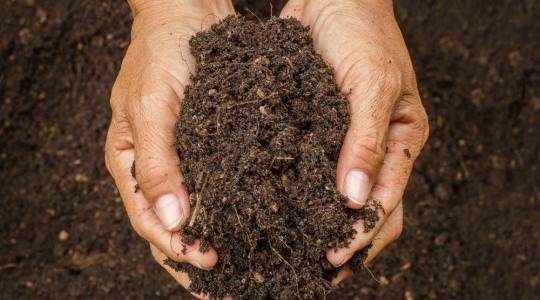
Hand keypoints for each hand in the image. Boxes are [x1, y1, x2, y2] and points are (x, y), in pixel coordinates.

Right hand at [104, 0, 234, 297]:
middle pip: (174, 228)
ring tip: (250, 267)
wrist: (188, 11)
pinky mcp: (211, 146)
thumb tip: (173, 222)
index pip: (150, 223)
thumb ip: (158, 165)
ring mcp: (185, 159)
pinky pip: (222, 185)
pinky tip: (260, 222)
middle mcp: (158, 168)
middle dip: (198, 259)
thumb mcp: (152, 107)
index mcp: (130, 164)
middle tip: (232, 287)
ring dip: (220, 240)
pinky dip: (235, 208)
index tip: (212, 263)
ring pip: (200, 213)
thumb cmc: (160, 53)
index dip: (178, 249)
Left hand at [281, 0, 428, 280]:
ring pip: (332, 199)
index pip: (388, 204)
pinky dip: (295, 195)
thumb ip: (368, 141)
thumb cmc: (364, 33)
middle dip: (341, 244)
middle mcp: (374, 150)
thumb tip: (357, 199)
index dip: (362, 236)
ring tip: (288, 253)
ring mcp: (343, 144)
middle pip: (364, 213)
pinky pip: (306, 172)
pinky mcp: (314, 132)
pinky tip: (272, 210)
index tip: (331, 260)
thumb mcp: (374, 84)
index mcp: (402, 142)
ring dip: (316, 226)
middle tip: (308, 270)